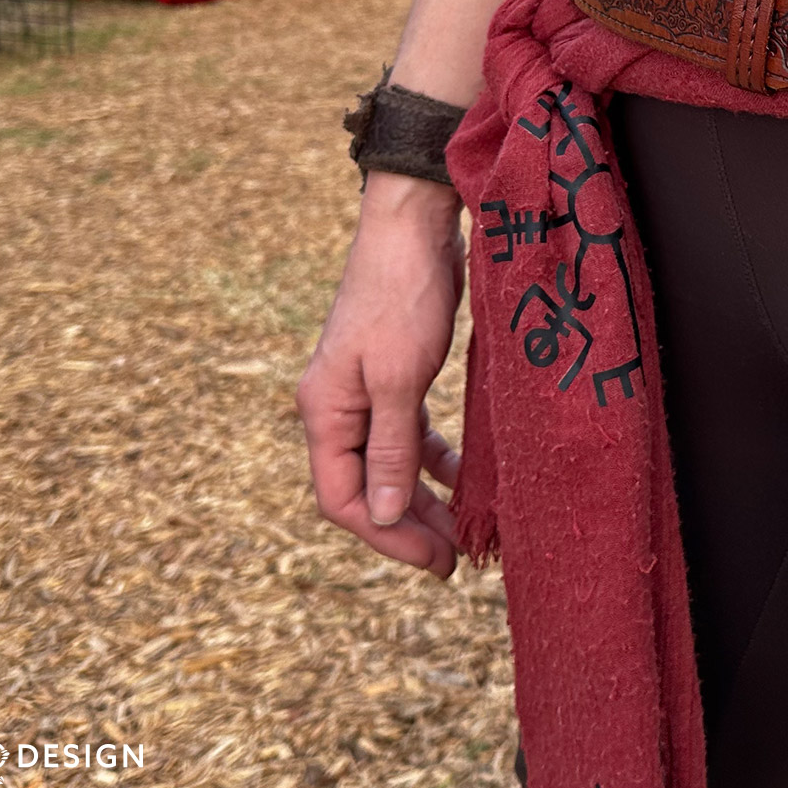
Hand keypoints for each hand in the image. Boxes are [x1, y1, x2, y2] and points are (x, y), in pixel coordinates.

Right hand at [297, 173, 467, 578]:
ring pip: (387, 466)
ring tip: (462, 530)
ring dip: (421, 499)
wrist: (413, 227)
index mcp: (325, 413)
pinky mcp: (392, 376)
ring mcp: (363, 392)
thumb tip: (379, 515)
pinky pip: (407, 435)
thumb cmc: (402, 296)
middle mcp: (336, 408)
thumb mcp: (399, 379)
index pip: (343, 500)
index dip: (386, 537)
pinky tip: (461, 477)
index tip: (435, 561)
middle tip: (455, 560)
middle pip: (364, 490)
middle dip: (407, 527)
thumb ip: (389, 449)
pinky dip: (432, 460)